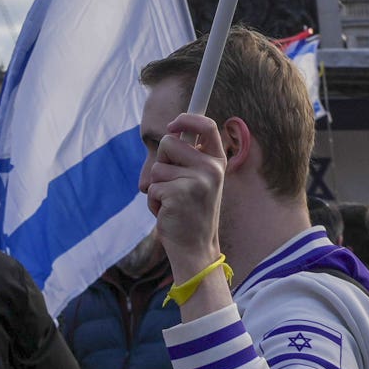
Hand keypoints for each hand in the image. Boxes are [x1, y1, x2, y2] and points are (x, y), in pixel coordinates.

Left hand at [140, 111, 224, 288]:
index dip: (188, 119)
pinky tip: (168, 213)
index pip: (207, 125)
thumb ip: (189, 158)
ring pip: (157, 166)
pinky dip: (154, 201)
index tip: (174, 125)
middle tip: (174, 184)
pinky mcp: (178, 194)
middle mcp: (211, 168)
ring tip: (173, 202)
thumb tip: (172, 131)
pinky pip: (152, 187)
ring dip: (157, 185)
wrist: (196, 249)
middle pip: (170, 142)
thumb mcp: (199, 181)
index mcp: (217, 162)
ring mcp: (196, 181)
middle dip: (162, 161)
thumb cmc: (191, 212)